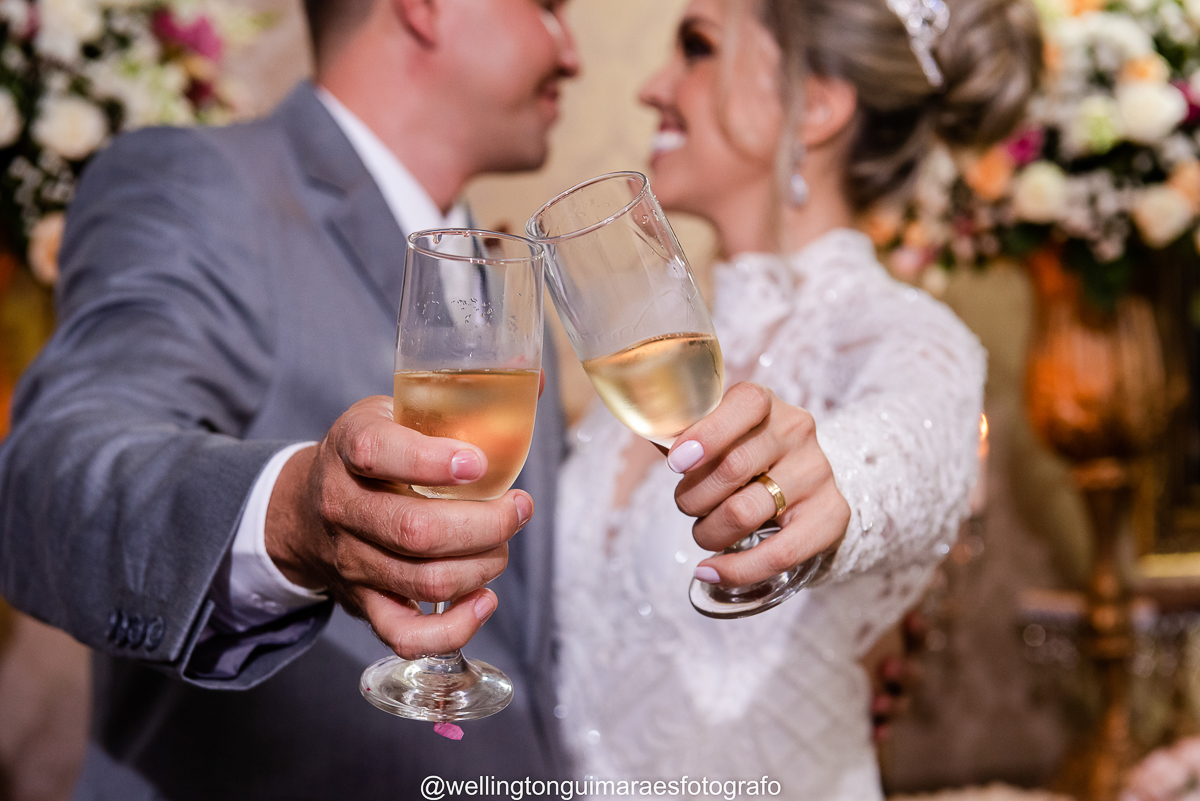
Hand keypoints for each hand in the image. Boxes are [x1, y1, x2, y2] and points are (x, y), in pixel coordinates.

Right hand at [265, 396, 532, 658]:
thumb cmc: (371, 456)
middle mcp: (343, 506)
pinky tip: (484, 599)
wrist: (303, 510)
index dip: (431, 461)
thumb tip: (536, 382)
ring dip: (482, 567)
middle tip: (519, 508)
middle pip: (414, 531)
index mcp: (351, 447)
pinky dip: (453, 628)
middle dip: (485, 524)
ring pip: (422, 581)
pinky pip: (405, 635)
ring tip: (503, 544)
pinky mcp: (363, 603)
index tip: (479, 463)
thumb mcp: (396, 411)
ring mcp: (352, 561)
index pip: (377, 452)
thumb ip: (460, 400)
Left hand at [667, 382, 849, 586]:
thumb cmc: (741, 456)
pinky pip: (778, 553)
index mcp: (764, 403)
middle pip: (733, 468)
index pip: (745, 405)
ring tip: (704, 533)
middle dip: (692, 497)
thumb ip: (681, 434)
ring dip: (708, 533)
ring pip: (745, 512)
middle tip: (686, 505)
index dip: (707, 435)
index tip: (675, 463)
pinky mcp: (830, 515)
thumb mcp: (716, 435)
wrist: (802, 483)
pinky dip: (735, 569)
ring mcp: (817, 473)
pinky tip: (710, 571)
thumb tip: (646, 430)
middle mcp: (796, 432)